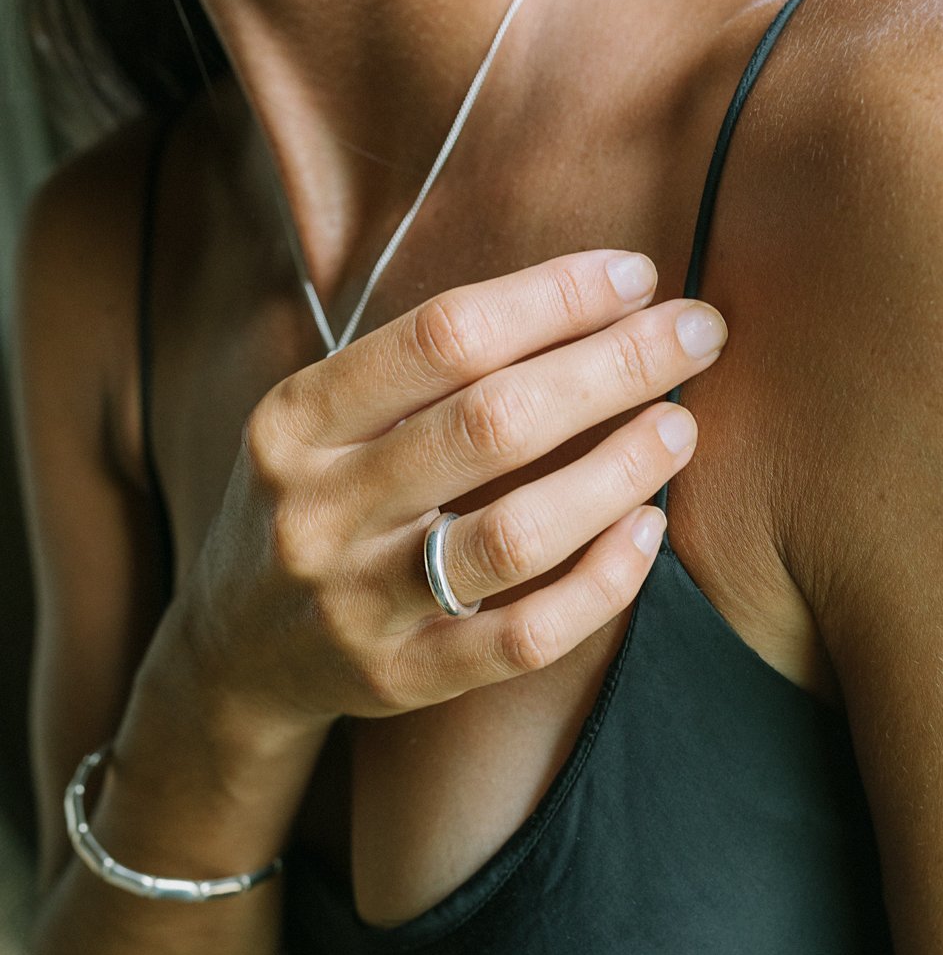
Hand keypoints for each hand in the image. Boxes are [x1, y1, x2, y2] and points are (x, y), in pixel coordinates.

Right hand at [181, 250, 726, 724]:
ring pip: (514, 536)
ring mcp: (359, 605)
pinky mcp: (402, 680)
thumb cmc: (311, 504)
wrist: (232, 653)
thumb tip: (588, 300)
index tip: (637, 275)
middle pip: (490, 425)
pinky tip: (648, 531)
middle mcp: (320, 510)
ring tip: (680, 427)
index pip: (441, 336)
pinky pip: (524, 637)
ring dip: (617, 473)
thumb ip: (417, 371)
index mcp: (295, 421)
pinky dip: (601, 583)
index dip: (553, 298)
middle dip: (613, 367)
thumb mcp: (318, 422)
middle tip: (698, 332)